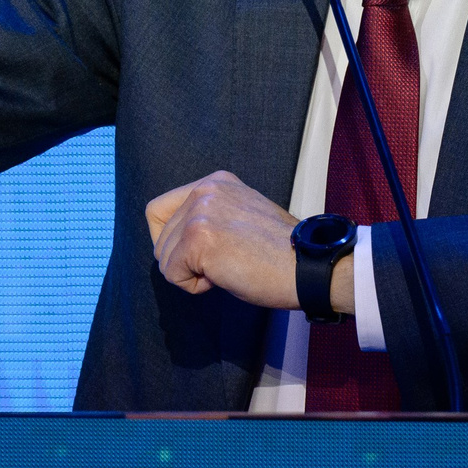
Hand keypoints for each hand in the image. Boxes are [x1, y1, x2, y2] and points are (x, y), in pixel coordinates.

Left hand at [145, 171, 353, 314]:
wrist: (307, 267)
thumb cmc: (282, 253)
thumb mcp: (242, 215)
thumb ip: (211, 216)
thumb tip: (179, 240)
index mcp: (216, 182)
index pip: (160, 210)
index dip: (171, 239)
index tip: (199, 252)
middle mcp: (204, 190)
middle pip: (160, 237)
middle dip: (185, 260)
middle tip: (224, 263)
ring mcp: (200, 213)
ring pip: (164, 257)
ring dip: (191, 273)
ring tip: (228, 268)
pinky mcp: (198, 239)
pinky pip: (172, 274)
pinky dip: (193, 286)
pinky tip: (223, 278)